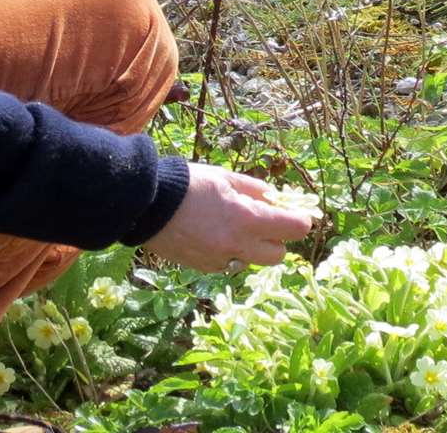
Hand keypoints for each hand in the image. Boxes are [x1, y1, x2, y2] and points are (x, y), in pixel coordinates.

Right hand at [140, 163, 314, 271]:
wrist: (146, 205)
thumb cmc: (188, 184)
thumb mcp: (225, 178)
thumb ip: (254, 190)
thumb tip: (273, 198)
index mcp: (247, 220)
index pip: (294, 229)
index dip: (300, 220)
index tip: (297, 213)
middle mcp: (238, 246)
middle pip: (278, 255)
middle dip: (277, 240)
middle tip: (265, 222)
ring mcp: (220, 260)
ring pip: (251, 261)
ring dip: (251, 247)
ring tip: (232, 227)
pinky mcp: (203, 268)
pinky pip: (228, 264)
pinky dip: (229, 252)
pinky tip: (212, 235)